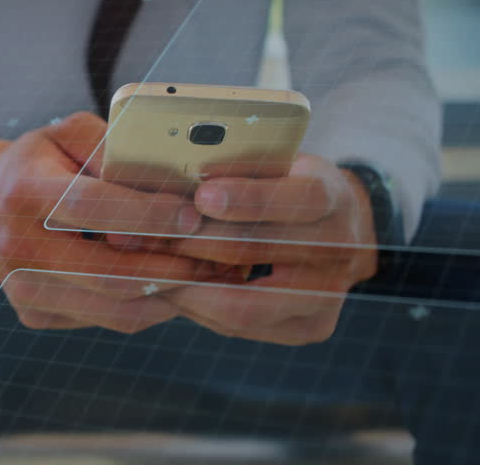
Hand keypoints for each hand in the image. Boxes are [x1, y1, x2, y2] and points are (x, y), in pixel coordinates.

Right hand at [0, 112, 228, 333]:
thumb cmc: (40, 163)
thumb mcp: (69, 134)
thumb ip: (113, 148)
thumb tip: (167, 179)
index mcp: (23, 191)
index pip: (90, 206)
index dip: (146, 215)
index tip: (193, 215)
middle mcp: (18, 246)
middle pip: (108, 272)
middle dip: (173, 269)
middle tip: (220, 261)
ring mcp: (23, 288)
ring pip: (113, 307)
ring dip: (168, 295)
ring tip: (208, 277)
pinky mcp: (34, 314)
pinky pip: (105, 319)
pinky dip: (146, 307)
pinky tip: (171, 286)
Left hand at [160, 153, 377, 344]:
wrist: (332, 226)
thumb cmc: (283, 184)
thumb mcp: (273, 161)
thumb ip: (236, 168)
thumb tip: (173, 173)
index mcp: (333, 196)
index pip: (298, 198)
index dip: (249, 199)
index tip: (202, 196)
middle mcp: (340, 248)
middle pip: (256, 251)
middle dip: (193, 244)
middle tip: (146, 237)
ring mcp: (329, 294)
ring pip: (243, 305)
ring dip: (186, 287)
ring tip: (149, 269)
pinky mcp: (313, 326)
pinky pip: (240, 326)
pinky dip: (199, 308)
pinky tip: (173, 289)